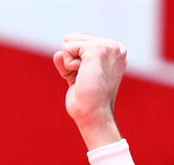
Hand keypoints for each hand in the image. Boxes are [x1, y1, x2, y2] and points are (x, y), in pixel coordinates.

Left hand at [53, 33, 125, 147]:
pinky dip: (68, 65)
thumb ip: (69, 64)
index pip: (81, 43)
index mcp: (115, 53)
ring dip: (69, 63)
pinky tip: (82, 77)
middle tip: (85, 80)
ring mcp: (109, 47)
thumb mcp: (77, 78)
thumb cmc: (87, 103)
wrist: (94, 117)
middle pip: (74, 38)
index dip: (75, 63)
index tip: (88, 80)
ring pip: (70, 40)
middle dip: (71, 60)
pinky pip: (68, 47)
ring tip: (84, 78)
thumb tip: (58, 54)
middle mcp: (115, 47)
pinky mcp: (98, 49)